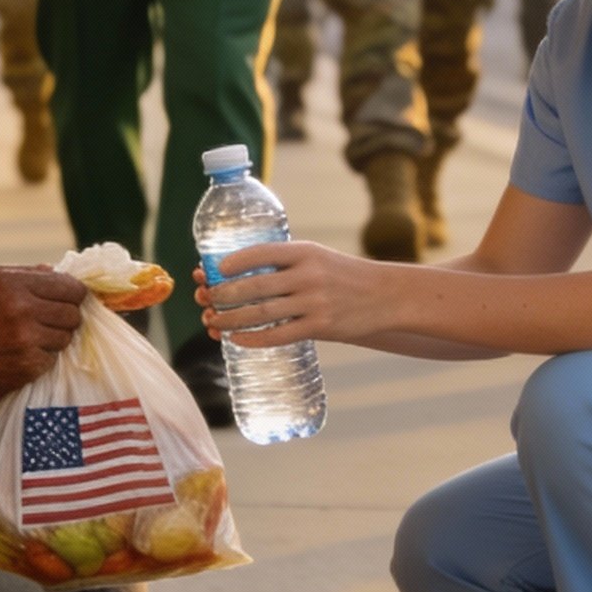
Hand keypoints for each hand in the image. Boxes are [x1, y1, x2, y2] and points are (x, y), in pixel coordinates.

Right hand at [0, 266, 85, 418]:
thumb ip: (20, 277)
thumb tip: (53, 270)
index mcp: (8, 282)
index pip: (67, 285)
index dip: (73, 294)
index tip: (71, 300)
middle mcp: (20, 307)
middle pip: (72, 312)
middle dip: (65, 317)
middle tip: (50, 323)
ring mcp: (26, 338)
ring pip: (66, 336)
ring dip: (54, 339)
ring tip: (30, 340)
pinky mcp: (27, 365)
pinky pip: (52, 359)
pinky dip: (42, 359)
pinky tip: (21, 357)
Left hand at [193, 240, 387, 348]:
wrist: (385, 295)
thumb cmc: (344, 275)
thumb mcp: (318, 257)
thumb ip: (286, 264)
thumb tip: (241, 273)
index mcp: (305, 252)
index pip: (261, 253)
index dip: (234, 262)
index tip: (215, 269)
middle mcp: (308, 275)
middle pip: (255, 286)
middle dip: (224, 294)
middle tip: (207, 299)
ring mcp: (314, 302)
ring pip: (261, 312)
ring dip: (232, 319)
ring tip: (214, 321)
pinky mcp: (320, 327)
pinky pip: (278, 334)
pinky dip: (253, 338)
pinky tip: (237, 339)